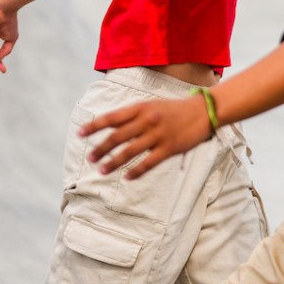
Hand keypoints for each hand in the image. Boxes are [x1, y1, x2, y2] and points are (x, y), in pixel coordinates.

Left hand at [79, 95, 213, 179]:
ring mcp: (158, 135)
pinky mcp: (169, 148)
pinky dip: (136, 172)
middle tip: (90, 159)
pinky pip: (148, 163)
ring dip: (113, 162)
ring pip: (129, 152)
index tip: (80, 133)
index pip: (112, 118)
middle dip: (100, 149)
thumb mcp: (151, 105)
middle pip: (117, 137)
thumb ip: (132, 115)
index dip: (94, 126)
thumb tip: (110, 126)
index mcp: (141, 108)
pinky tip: (127, 178)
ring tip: (102, 170)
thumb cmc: (174, 109)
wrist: (203, 111)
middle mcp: (147, 121)